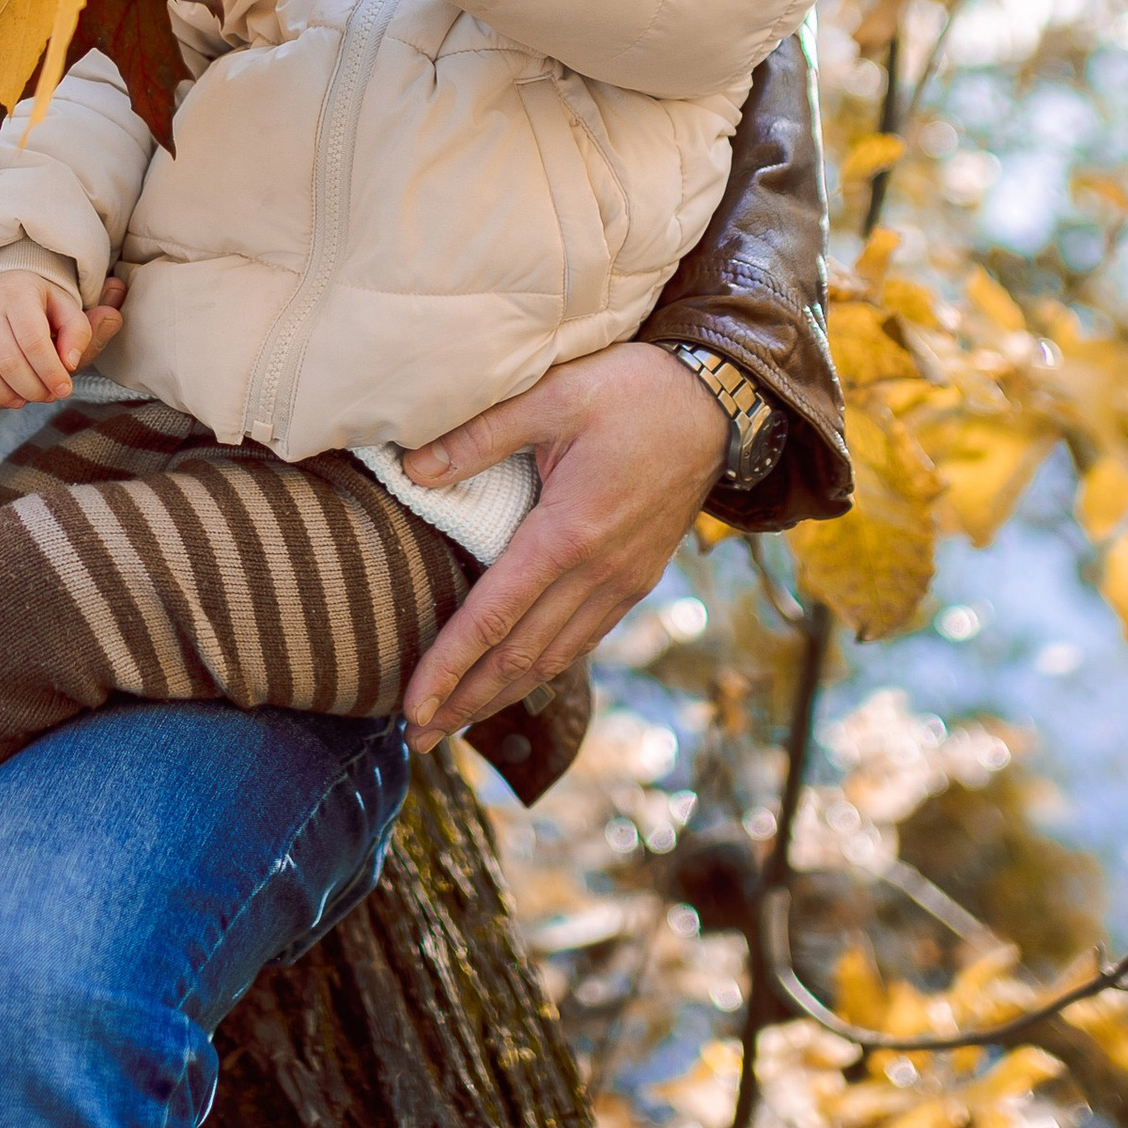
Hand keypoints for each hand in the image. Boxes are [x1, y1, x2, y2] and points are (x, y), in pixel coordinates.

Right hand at [0, 268, 102, 408]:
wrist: (2, 289)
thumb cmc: (40, 307)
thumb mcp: (66, 310)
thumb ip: (80, 333)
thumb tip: (70, 362)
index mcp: (21, 289)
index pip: (34, 340)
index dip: (50, 372)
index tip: (64, 389)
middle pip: (7, 359)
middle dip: (31, 388)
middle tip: (46, 397)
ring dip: (1, 393)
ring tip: (21, 400)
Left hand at [397, 343, 731, 747]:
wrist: (717, 404)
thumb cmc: (631, 391)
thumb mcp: (552, 394)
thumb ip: (479, 435)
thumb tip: (412, 468)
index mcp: (569, 532)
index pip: (493, 617)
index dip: (448, 666)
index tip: (410, 705)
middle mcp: (597, 573)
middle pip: (520, 656)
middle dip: (464, 701)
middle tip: (415, 737)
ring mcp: (622, 583)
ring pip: (553, 659)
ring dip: (500, 696)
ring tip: (453, 723)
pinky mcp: (637, 581)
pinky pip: (582, 640)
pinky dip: (542, 670)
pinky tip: (516, 682)